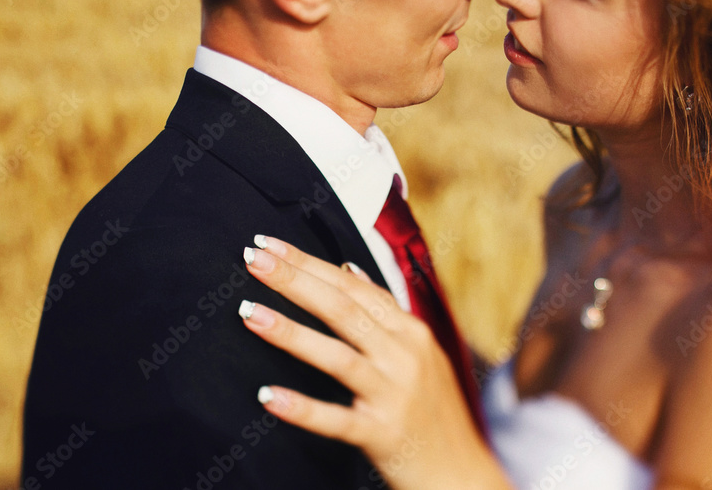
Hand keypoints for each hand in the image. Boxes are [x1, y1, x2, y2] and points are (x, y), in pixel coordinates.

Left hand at [238, 236, 512, 489]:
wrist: (461, 473)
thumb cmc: (433, 411)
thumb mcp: (418, 351)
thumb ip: (383, 311)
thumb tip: (349, 269)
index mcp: (410, 331)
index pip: (352, 286)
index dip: (310, 263)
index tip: (270, 245)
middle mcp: (405, 355)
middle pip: (343, 309)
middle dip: (295, 280)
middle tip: (253, 259)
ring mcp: (394, 394)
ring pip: (337, 357)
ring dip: (291, 333)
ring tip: (250, 313)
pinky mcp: (383, 433)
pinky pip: (337, 419)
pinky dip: (302, 407)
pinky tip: (267, 395)